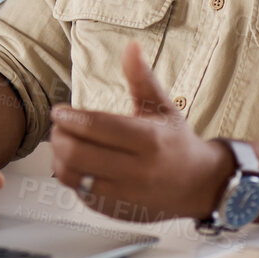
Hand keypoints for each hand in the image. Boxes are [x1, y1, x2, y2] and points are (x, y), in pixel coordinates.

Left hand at [48, 41, 232, 221]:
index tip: (59, 111)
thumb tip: (130, 46)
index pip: (98, 127)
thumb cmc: (178, 143)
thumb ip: (142, 77)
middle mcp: (138, 170)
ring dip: (59, 158)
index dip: (71, 117)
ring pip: (74, 177)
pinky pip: (81, 195)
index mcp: (150, 140)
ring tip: (62, 144)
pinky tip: (75, 165)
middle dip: (59, 137)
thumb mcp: (163, 107)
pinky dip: (72, 178)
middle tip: (57, 127)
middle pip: (79, 153)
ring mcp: (127, 195)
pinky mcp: (118, 211)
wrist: (201, 184)